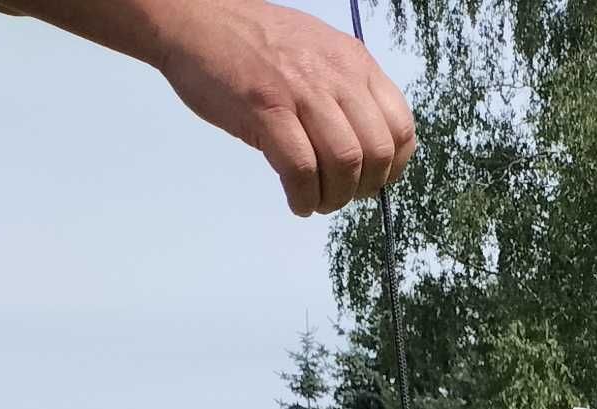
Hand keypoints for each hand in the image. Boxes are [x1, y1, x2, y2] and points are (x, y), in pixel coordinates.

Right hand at [0, 0, 414, 214]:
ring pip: (344, 164)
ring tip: (315, 201)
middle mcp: (335, 76)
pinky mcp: (266, 110)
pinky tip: (296, 202)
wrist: (196, 19)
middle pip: (376, 153)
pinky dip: (303, 198)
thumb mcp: (316, 55)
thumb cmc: (252, 44)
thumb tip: (365, 152)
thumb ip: (344, 92)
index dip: (392, 167)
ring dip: (333, 197)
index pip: (400, 128)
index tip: (371, 182)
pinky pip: (301, 171)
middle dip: (362, 189)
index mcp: (353, 63)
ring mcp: (300, 92)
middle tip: (338, 196)